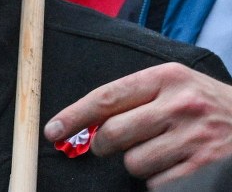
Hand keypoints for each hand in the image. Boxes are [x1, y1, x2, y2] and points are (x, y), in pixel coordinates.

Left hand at [44, 63, 231, 187]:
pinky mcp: (205, 168)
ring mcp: (195, 139)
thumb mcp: (176, 85)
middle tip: (113, 145)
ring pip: (134, 163)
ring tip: (163, 151)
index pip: (106, 97)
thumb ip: (135, 97)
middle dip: (104, 145)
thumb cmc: (207, 105)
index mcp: (167, 78)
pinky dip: (161, 180)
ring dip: (139, 163)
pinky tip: (178, 166)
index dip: (74, 116)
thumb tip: (86, 121)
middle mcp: (181, 105)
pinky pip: (158, 184)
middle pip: (113, 134)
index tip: (53, 131)